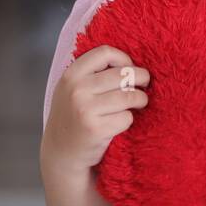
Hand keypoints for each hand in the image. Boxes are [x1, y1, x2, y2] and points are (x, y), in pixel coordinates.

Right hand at [41, 45, 149, 175]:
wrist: (60, 152)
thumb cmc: (72, 118)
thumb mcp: (71, 89)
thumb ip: (91, 74)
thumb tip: (130, 63)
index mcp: (71, 75)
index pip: (104, 52)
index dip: (123, 58)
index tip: (129, 68)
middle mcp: (77, 90)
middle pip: (123, 74)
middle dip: (141, 78)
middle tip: (144, 85)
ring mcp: (86, 109)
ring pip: (129, 96)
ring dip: (140, 100)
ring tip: (139, 103)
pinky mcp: (96, 129)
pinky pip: (127, 117)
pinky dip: (128, 120)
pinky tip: (120, 123)